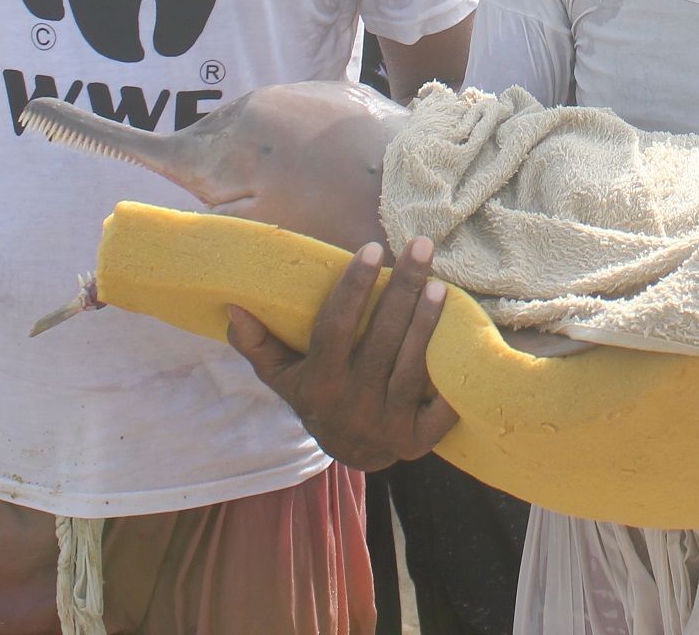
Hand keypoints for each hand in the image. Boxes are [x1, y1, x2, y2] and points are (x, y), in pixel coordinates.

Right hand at [227, 238, 458, 471]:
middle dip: (403, 290)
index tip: (372, 248)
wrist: (351, 452)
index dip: (354, 288)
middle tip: (421, 246)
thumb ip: (256, 342)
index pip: (335, 329)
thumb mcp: (280, 374)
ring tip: (439, 284)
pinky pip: (441, 410)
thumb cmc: (315, 395)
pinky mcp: (418, 442)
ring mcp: (387, 426)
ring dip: (427, 324)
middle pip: (381, 340)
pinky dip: (452, 380)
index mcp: (319, 384)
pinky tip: (462, 341)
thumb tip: (235, 305)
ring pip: (411, 368)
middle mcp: (352, 405)